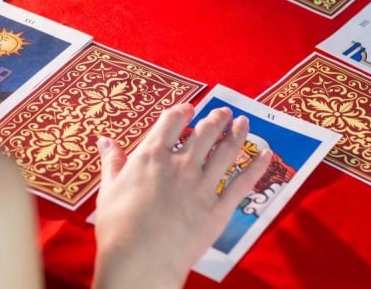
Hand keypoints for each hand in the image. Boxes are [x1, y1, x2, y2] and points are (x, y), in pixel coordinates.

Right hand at [92, 103, 270, 287]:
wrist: (140, 260)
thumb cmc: (118, 228)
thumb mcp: (109, 189)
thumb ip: (112, 162)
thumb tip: (104, 141)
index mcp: (151, 157)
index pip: (172, 121)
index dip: (182, 111)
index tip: (188, 109)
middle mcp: (181, 165)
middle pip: (204, 132)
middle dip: (215, 119)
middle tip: (223, 112)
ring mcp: (202, 186)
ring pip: (226, 151)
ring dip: (237, 133)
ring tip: (243, 122)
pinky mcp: (218, 209)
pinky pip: (243, 183)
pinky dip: (257, 167)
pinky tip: (266, 154)